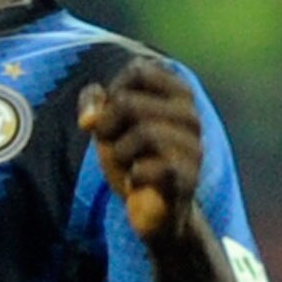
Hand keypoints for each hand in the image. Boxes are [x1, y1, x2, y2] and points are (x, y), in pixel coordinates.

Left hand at [78, 54, 203, 245]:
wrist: (157, 210)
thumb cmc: (133, 158)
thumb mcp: (109, 124)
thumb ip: (95, 103)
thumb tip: (89, 120)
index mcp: (178, 93)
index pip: (138, 70)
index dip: (113, 93)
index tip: (113, 117)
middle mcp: (191, 114)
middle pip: (128, 102)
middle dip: (108, 127)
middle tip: (116, 147)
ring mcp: (193, 145)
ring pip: (142, 133)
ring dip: (120, 154)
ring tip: (128, 166)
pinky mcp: (188, 177)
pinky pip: (146, 167)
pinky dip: (132, 177)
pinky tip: (137, 182)